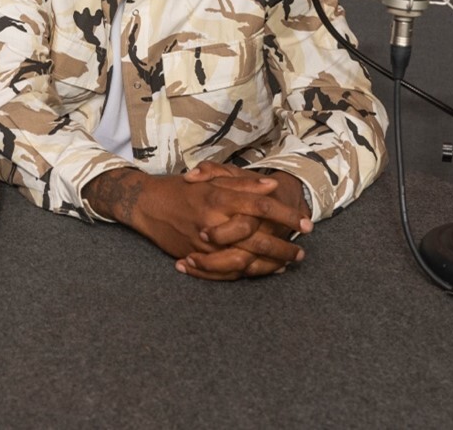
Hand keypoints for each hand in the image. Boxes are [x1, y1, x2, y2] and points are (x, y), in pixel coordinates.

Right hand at [82, 167, 308, 279]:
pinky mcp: (197, 257)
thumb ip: (242, 183)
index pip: (261, 205)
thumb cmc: (182, 188)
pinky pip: (226, 271)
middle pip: (257, 238)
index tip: (305, 223)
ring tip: (287, 264)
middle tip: (301, 252)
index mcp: (219, 198)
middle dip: (283, 247)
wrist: (147, 204)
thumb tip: (272, 186)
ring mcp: (204, 244)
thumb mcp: (212, 179)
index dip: (285, 214)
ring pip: (244, 259)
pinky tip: (264, 271)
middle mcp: (213, 222)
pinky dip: (248, 273)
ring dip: (269, 264)